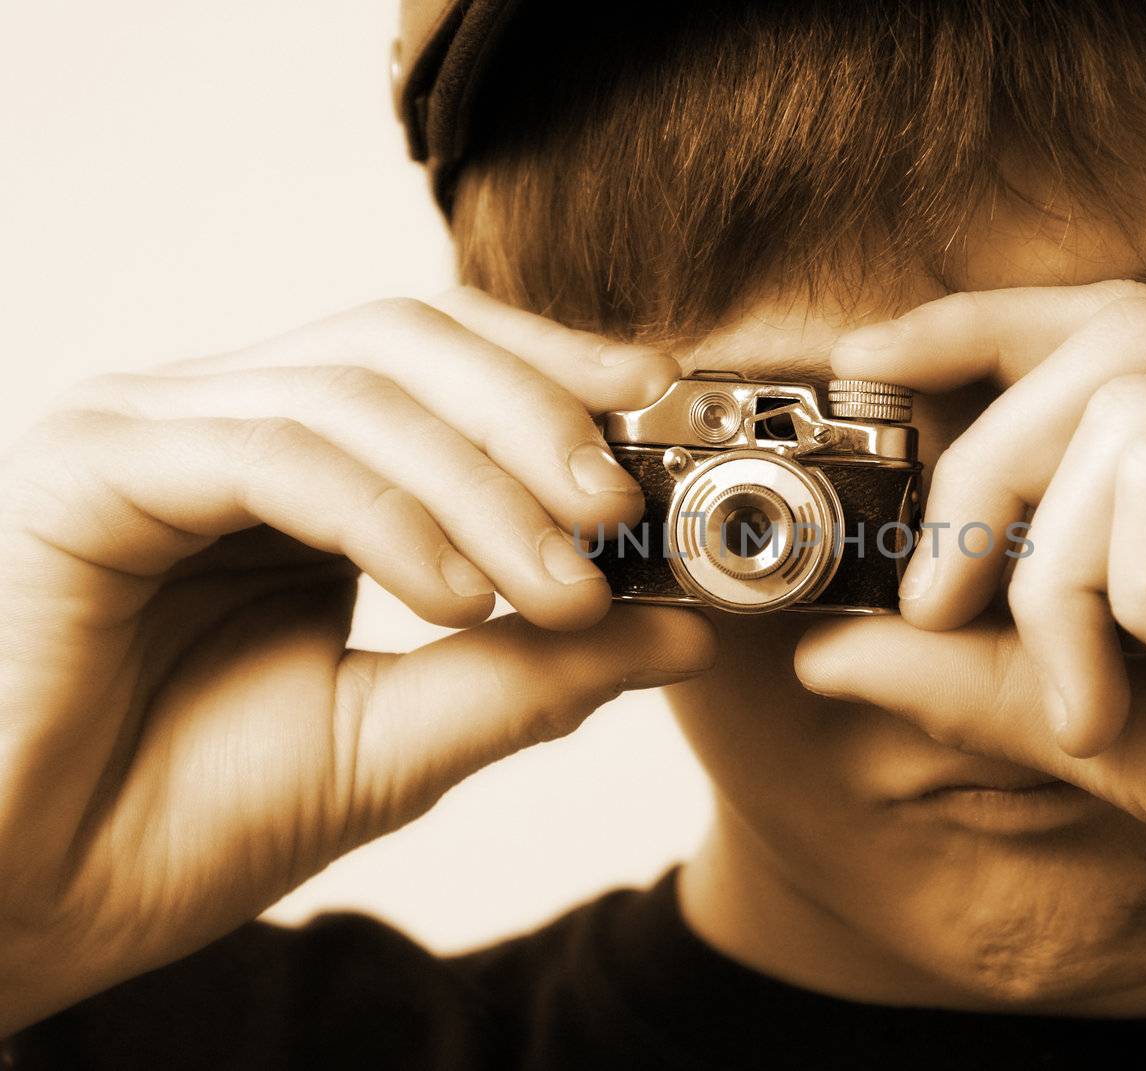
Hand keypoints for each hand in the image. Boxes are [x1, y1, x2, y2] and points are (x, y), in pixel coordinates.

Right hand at [0, 289, 715, 1032]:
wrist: (28, 913)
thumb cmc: (186, 821)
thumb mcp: (406, 736)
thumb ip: (539, 673)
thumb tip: (686, 630)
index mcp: (298, 465)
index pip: (443, 359)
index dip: (557, 371)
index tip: (661, 415)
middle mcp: (223, 420)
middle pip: (407, 338)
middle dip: (536, 413)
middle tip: (622, 508)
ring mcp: (152, 430)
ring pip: (355, 388)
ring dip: (484, 484)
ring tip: (561, 587)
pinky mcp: (91, 468)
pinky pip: (274, 453)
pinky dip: (386, 516)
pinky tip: (455, 601)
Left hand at [795, 282, 1145, 1058]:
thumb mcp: (1132, 732)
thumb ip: (988, 673)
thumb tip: (833, 650)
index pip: (1122, 326)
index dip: (981, 327)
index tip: (871, 359)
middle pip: (1102, 347)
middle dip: (983, 480)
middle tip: (938, 606)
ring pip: (1122, 409)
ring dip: (1057, 572)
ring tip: (1093, 698)